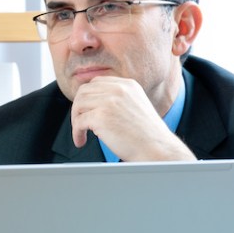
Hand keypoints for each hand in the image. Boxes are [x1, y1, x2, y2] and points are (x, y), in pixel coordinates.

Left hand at [70, 76, 195, 160]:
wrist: (158, 149)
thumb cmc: (147, 135)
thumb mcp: (135, 106)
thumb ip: (117, 99)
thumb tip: (91, 102)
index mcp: (128, 85)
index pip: (96, 83)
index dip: (87, 97)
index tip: (85, 111)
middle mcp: (118, 89)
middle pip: (83, 92)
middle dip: (78, 108)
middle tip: (80, 123)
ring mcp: (109, 102)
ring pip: (78, 105)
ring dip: (76, 121)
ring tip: (81, 134)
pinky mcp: (101, 117)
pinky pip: (79, 122)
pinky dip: (76, 133)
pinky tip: (82, 141)